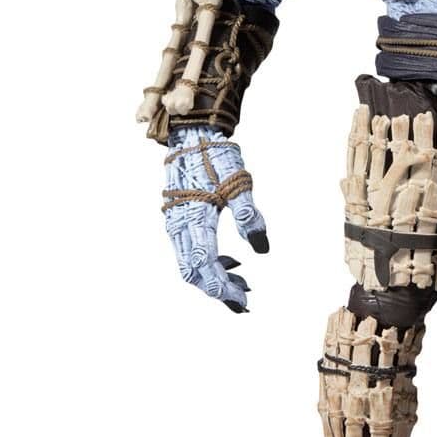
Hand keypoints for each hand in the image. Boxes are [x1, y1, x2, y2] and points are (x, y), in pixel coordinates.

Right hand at [162, 126, 268, 310]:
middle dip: (217, 290)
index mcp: (195, 218)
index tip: (242, 300)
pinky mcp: (177, 219)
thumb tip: (262, 248)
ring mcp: (175, 223)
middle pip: (193, 272)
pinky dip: (207, 262)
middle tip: (242, 301)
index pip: (206, 265)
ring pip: (189, 264)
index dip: (222, 287)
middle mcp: (179, 226)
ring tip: (242, 282)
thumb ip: (249, 216)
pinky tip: (231, 261)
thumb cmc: (216, 157)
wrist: (192, 135)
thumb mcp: (239, 183)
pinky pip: (188, 251)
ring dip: (213, 277)